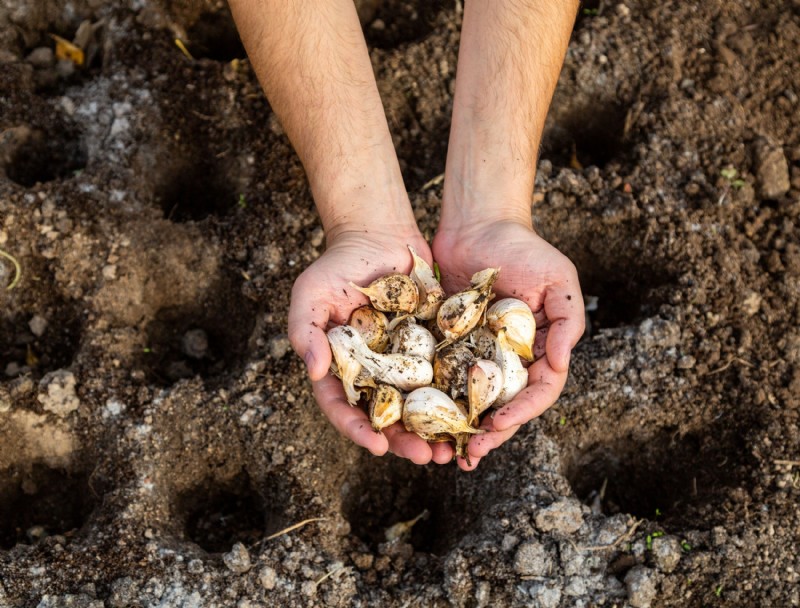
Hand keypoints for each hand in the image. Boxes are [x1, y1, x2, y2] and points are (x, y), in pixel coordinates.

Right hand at [288, 228, 455, 464]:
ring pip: (421, 405)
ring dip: (436, 430)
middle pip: (387, 416)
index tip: (377, 445)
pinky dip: (459, 395)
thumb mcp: (310, 293)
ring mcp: (405, 361)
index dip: (359, 429)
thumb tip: (316, 371)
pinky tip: (474, 411)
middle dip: (405, 441)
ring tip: (454, 449)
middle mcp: (374, 372)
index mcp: (342, 367)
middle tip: (426, 457)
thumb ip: (305, 332)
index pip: (345, 407)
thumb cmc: (338, 264)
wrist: (380, 233)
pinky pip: (447, 374)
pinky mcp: (433, 346)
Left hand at [433, 220, 584, 470]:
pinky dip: (432, 399)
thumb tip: (560, 366)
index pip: (537, 391)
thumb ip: (568, 322)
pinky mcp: (446, 344)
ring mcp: (477, 353)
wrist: (477, 223)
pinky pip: (439, 376)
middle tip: (468, 454)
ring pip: (470, 399)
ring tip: (443, 451)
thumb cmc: (524, 248)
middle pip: (502, 405)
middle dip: (488, 432)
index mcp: (539, 349)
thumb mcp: (559, 279)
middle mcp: (509, 358)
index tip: (497, 424)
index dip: (520, 412)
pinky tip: (417, 419)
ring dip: (460, 427)